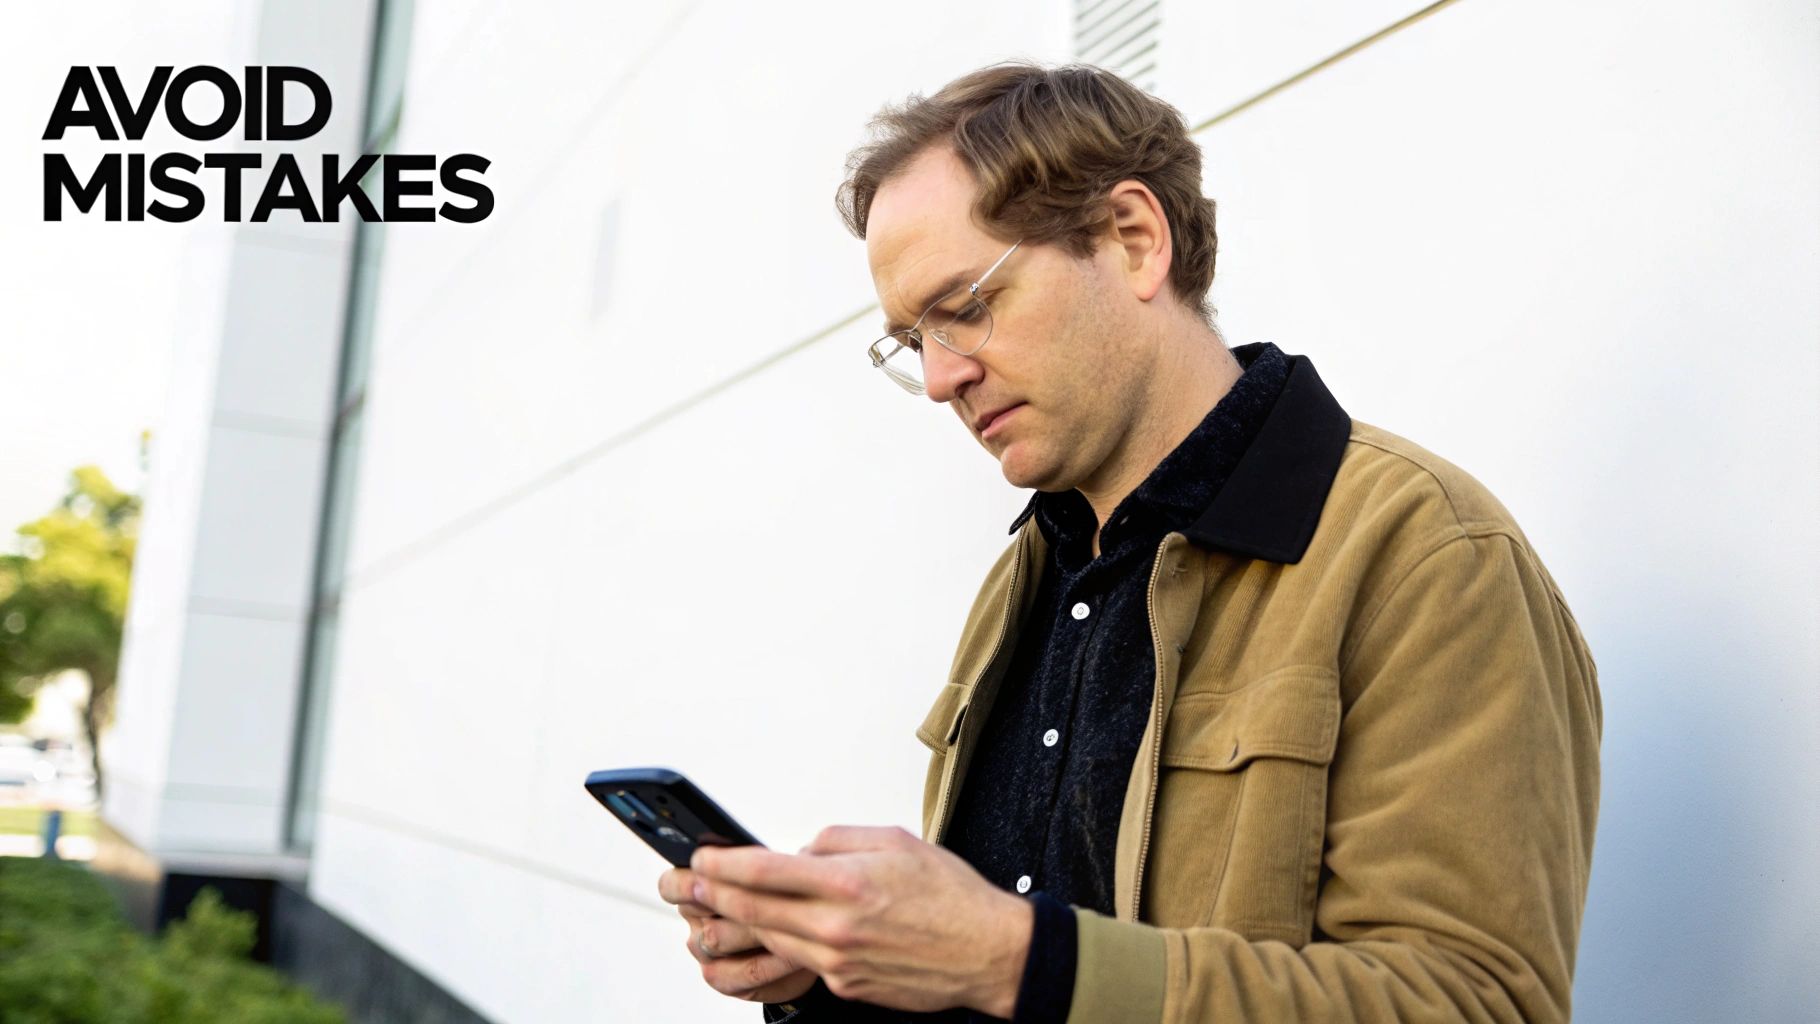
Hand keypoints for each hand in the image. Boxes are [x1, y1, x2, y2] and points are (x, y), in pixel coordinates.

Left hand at [689, 826, 1033, 1015]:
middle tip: (691, 884)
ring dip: (742, 921)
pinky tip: (781, 928)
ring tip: (722, 904)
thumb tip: (803, 850)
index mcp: (848, 883)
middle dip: (716, 895)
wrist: (988, 952)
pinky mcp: (846, 986)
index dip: (724, 864)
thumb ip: (839, 840)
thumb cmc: (952, 896)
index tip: (703, 857)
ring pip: (773, 939)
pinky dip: (788, 941)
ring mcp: (839, 962)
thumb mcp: (896, 841)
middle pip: (756, 910)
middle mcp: (837, 926)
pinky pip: (805, 959)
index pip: (765, 871)